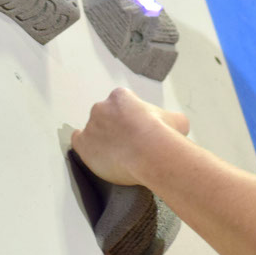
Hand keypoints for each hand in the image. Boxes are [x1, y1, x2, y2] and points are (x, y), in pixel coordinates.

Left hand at [71, 87, 189, 185]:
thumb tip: (178, 124)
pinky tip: (95, 155)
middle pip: (104, 117)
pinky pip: (78, 141)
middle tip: (127, 147)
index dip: (128, 121)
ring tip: (116, 157)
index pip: (119, 106)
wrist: (152, 154)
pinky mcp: (83, 144)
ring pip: (93, 132)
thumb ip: (172, 119)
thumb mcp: (177, 121)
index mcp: (121, 97)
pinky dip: (85, 148)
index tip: (135, 133)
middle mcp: (101, 107)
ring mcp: (91, 126)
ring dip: (102, 141)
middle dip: (114, 130)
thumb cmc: (164, 136)